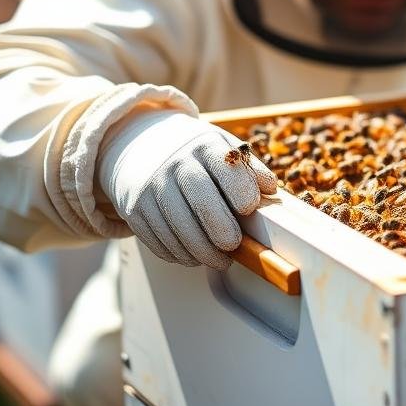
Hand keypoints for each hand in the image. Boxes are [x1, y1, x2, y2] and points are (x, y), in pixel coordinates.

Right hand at [98, 110, 276, 267]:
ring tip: (220, 260)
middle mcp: (175, 164)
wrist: (140, 145)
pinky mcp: (134, 209)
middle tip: (234, 245)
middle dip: (220, 227)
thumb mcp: (222, 148)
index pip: (225, 166)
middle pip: (199, 198)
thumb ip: (249, 168)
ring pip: (177, 227)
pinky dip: (179, 254)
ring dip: (201, 250)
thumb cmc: (194, 154)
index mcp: (204, 145)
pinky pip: (158, 240)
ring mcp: (151, 187)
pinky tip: (194, 256)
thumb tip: (271, 189)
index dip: (239, 188)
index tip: (250, 208)